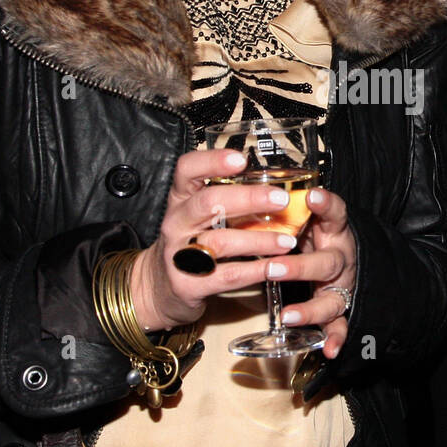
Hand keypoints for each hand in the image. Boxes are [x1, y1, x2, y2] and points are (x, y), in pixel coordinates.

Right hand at [130, 147, 319, 330]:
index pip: (187, 169)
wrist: (159, 288)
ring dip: (259, 240)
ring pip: (221, 241)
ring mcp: (178, 254)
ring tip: (287, 241)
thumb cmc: (189, 243)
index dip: (212, 161)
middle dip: (248, 199)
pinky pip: (226, 276)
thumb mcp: (197, 216)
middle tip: (281, 199)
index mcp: (180, 199)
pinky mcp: (187, 284)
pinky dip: (254, 271)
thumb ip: (226, 201)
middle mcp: (176, 222)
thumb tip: (275, 187)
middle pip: (208, 202)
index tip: (241, 159)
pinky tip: (274, 267)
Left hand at [278, 187, 356, 359]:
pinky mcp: (338, 307)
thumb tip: (237, 191)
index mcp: (332, 230)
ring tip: (286, 316)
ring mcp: (341, 285)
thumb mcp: (301, 217)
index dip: (325, 204)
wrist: (339, 257)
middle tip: (273, 268)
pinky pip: (339, 324)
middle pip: (328, 262)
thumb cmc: (310, 232)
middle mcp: (340, 257)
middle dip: (301, 267)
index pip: (334, 212)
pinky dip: (335, 337)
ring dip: (310, 309)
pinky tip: (329, 349)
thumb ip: (281, 210)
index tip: (311, 197)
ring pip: (333, 298)